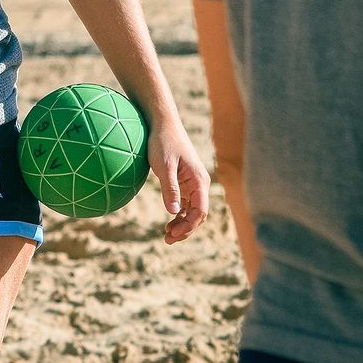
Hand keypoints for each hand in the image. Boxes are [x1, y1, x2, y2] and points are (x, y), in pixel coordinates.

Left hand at [147, 118, 209, 243]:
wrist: (162, 123)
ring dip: (182, 224)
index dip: (188, 226)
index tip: (172, 234)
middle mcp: (200, 183)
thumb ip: (170, 188)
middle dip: (185, 229)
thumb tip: (174, 212)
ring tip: (166, 235)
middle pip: (198, 214)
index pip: (200, 211)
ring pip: (192, 211)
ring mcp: (193, 183)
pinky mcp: (185, 181)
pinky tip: (169, 222)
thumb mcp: (164, 166)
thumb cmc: (163, 142)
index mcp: (199, 180)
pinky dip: (179, 214)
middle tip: (167, 239)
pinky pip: (186, 203)